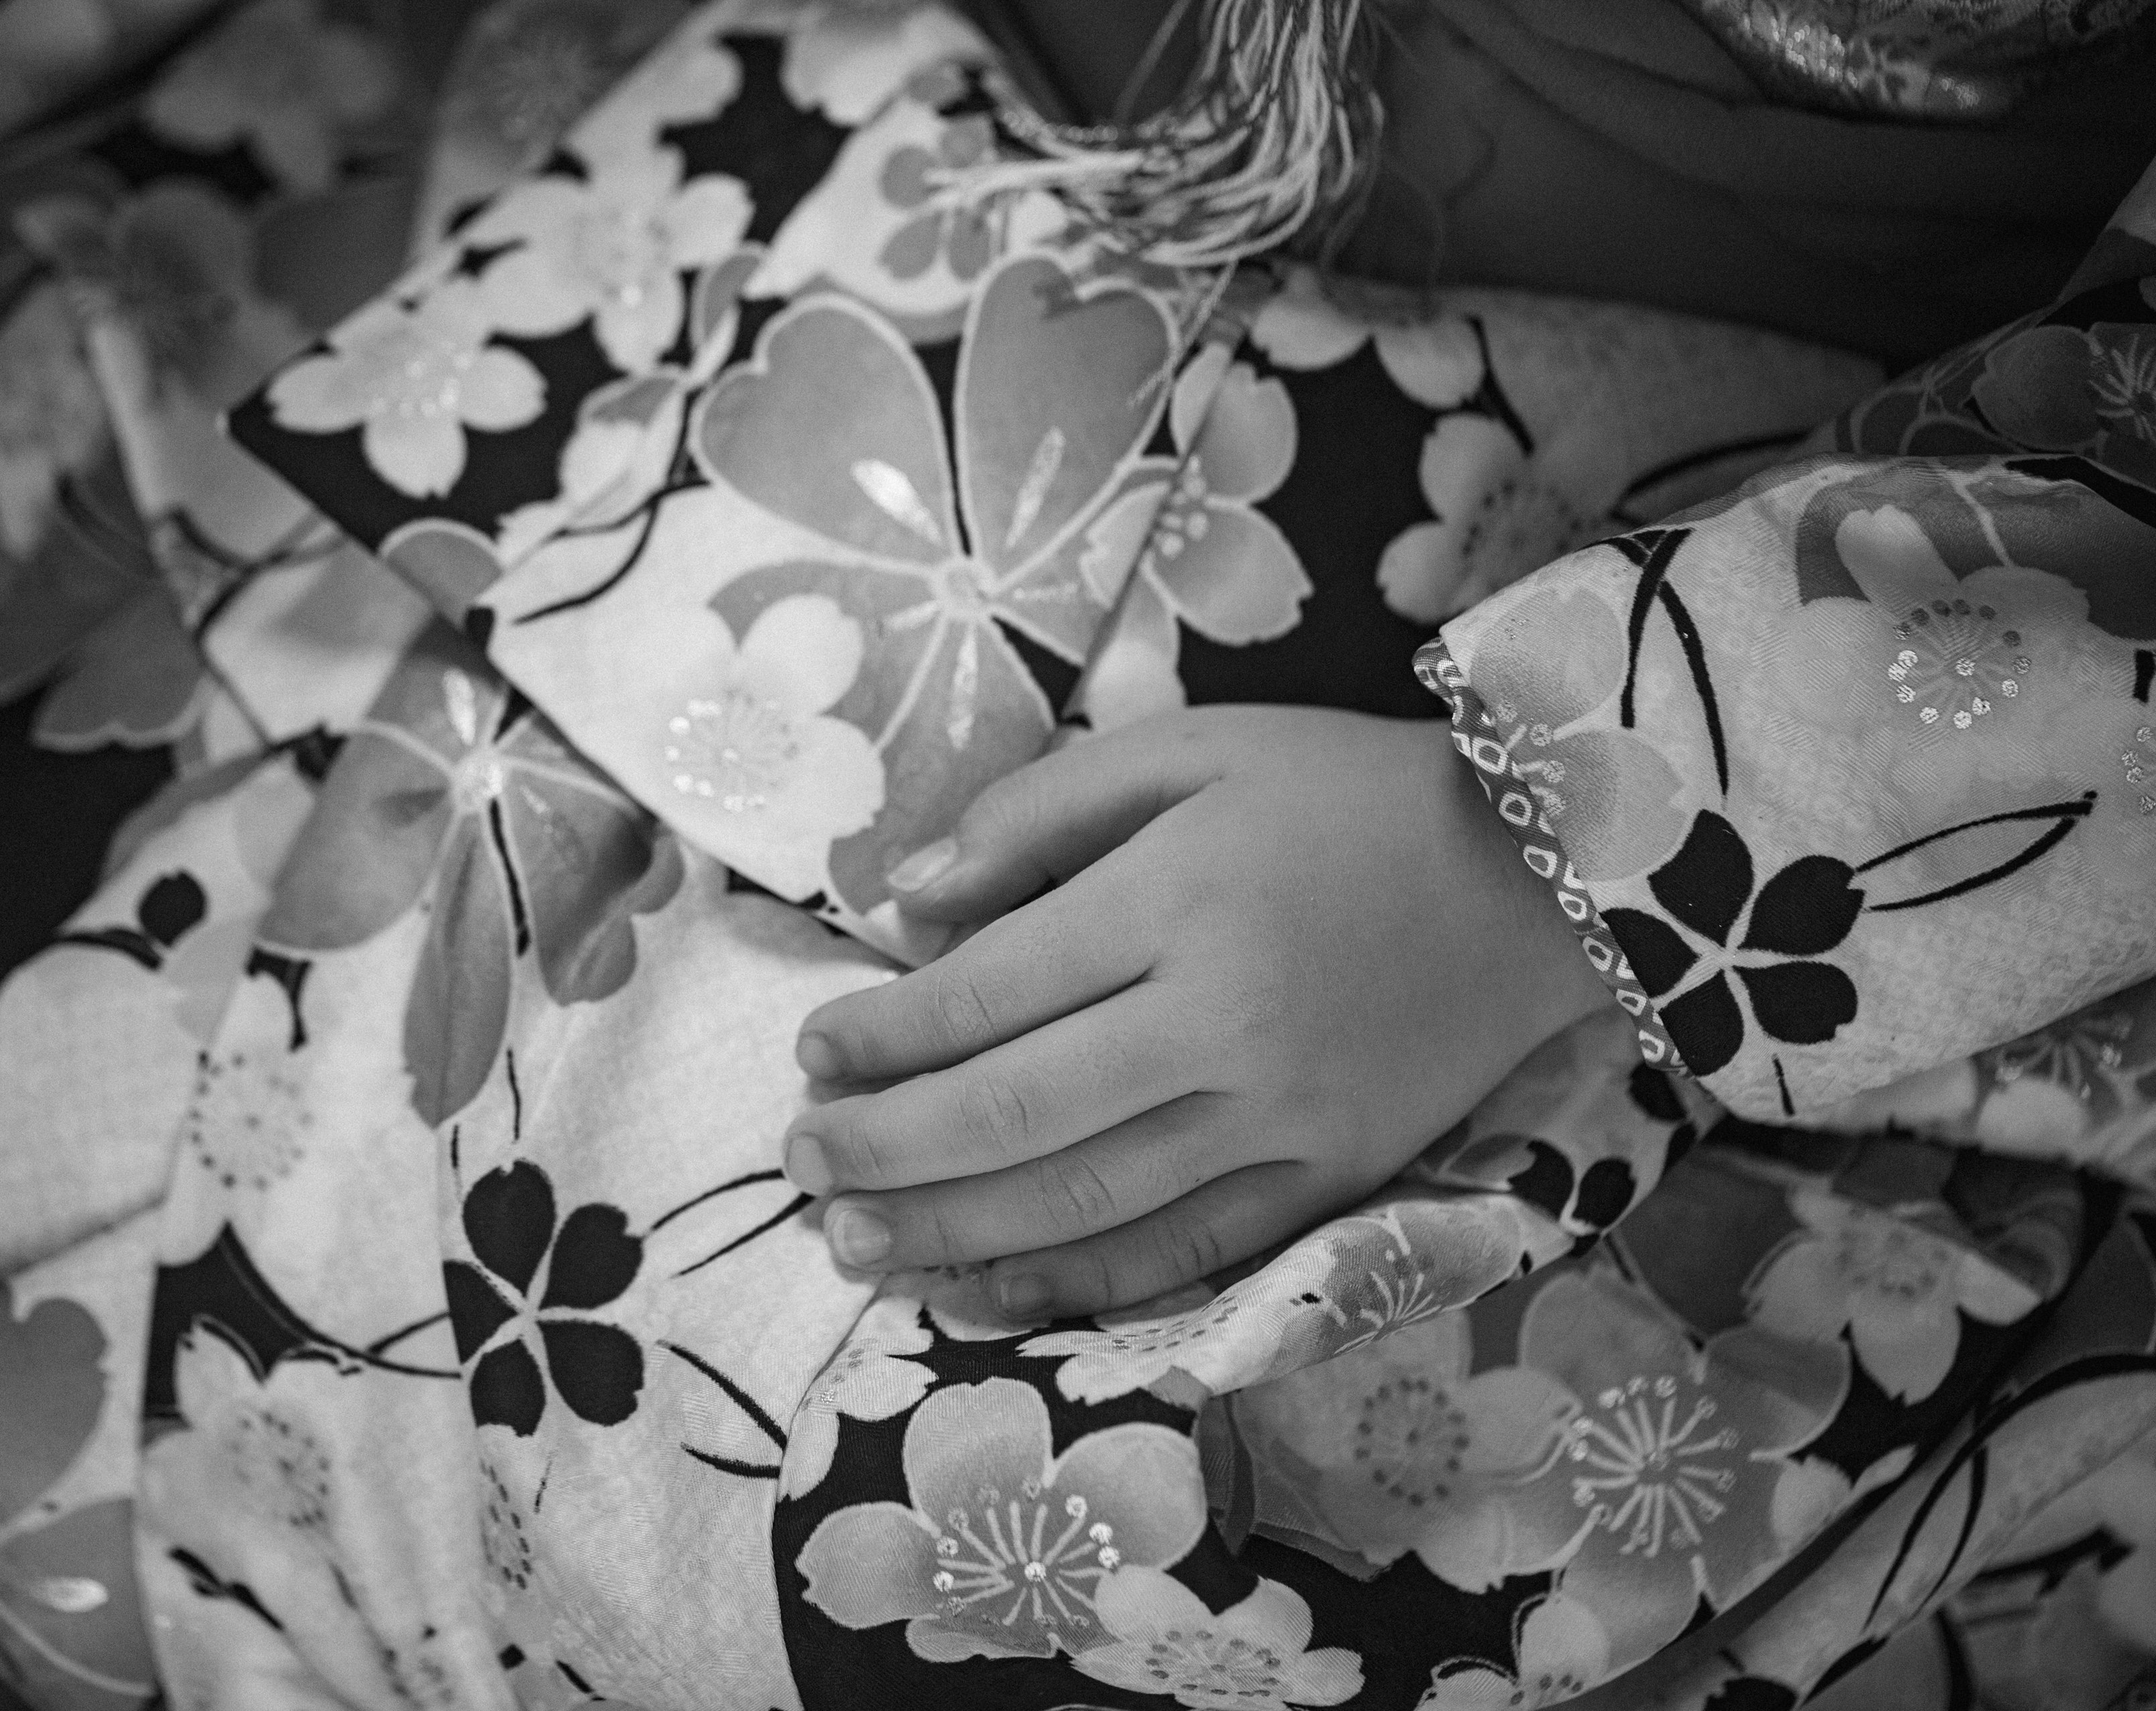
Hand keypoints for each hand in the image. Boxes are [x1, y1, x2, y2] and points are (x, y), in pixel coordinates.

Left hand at [783, 705, 1608, 1319]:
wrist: (1542, 871)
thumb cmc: (1342, 795)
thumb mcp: (1192, 750)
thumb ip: (1040, 813)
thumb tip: (907, 900)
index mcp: (1178, 901)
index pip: (989, 992)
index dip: (883, 1035)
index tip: (812, 1055)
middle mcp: (1222, 1023)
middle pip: (1013, 1111)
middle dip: (886, 1147)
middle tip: (801, 1162)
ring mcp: (1281, 1118)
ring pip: (1083, 1200)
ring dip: (949, 1232)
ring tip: (852, 1243)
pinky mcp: (1331, 1181)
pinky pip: (1184, 1253)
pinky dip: (1074, 1283)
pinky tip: (983, 1293)